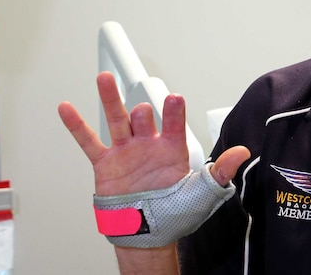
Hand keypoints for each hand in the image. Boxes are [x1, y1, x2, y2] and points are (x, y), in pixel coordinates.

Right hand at [59, 71, 249, 195]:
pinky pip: (89, 142)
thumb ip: (221, 170)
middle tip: (144, 111)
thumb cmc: (177, 211)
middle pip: (144, 118)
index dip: (174, 113)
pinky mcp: (106, 164)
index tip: (175, 99)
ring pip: (117, 120)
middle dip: (144, 114)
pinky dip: (77, 126)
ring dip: (111, 99)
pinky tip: (67, 108)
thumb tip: (243, 152)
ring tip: (105, 78)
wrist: (150, 233)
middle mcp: (149, 145)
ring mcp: (127, 152)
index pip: (174, 125)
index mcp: (173, 149)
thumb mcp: (204, 191)